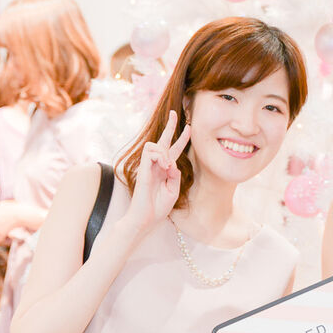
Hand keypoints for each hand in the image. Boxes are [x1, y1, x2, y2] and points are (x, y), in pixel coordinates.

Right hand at [123, 110, 190, 232]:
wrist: (145, 219)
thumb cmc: (158, 208)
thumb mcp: (173, 190)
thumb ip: (175, 175)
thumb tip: (172, 162)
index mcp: (165, 170)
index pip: (174, 150)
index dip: (182, 138)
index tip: (190, 127)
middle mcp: (156, 165)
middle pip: (163, 140)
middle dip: (170, 126)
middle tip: (175, 113)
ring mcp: (148, 166)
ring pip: (154, 144)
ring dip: (164, 151)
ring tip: (168, 166)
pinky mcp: (142, 169)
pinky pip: (149, 152)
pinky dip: (159, 156)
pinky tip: (163, 166)